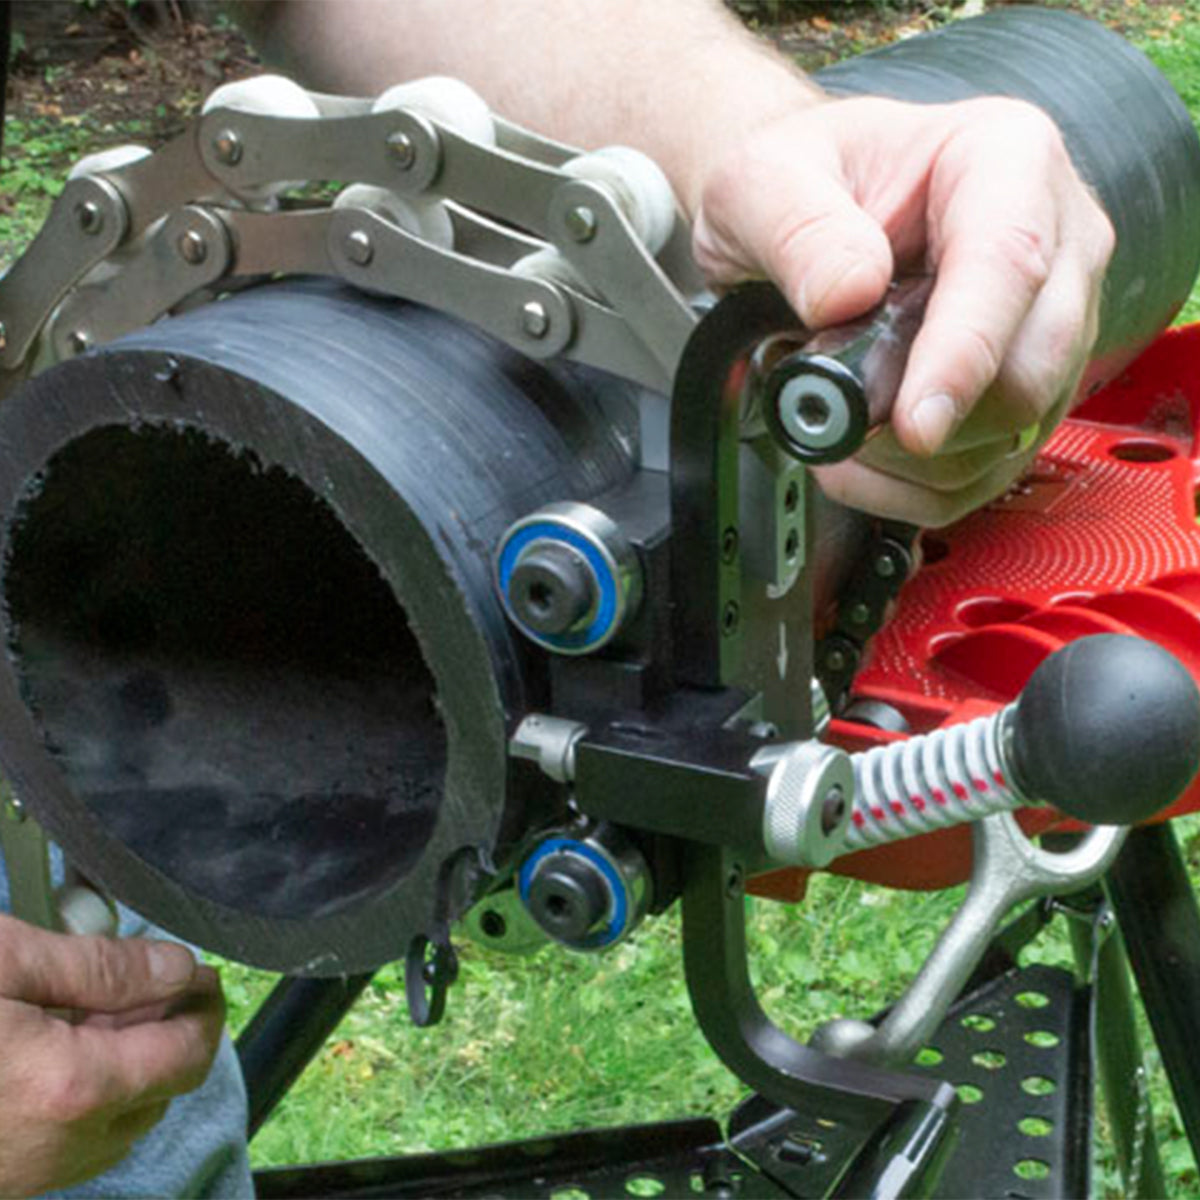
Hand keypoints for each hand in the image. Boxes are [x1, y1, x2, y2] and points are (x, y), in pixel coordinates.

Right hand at [0, 915, 223, 1195]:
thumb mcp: (6, 961)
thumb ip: (104, 968)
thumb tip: (175, 967)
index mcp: (72, 1088)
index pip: (187, 1053)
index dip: (205, 1005)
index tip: (198, 969)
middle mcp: (59, 1146)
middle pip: (161, 1090)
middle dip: (169, 1031)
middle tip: (149, 979)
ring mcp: (27, 1175)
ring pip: (121, 1121)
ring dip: (130, 1065)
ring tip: (101, 1008)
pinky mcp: (2, 1181)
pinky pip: (73, 1143)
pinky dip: (87, 1094)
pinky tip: (56, 1045)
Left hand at [692, 94, 1113, 524]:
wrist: (800, 209)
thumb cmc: (800, 178)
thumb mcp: (762, 182)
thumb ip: (798, 231)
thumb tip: (847, 294)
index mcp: (1003, 160)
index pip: (1010, 265)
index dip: (964, 355)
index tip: (916, 422)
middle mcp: (1051, 240)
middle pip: (1031, 367)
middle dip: (933, 422)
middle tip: (843, 426)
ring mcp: (1046, 322)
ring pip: (1013, 432)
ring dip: (913, 463)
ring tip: (835, 430)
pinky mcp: (1024, 389)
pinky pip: (987, 470)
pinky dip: (913, 487)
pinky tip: (857, 461)